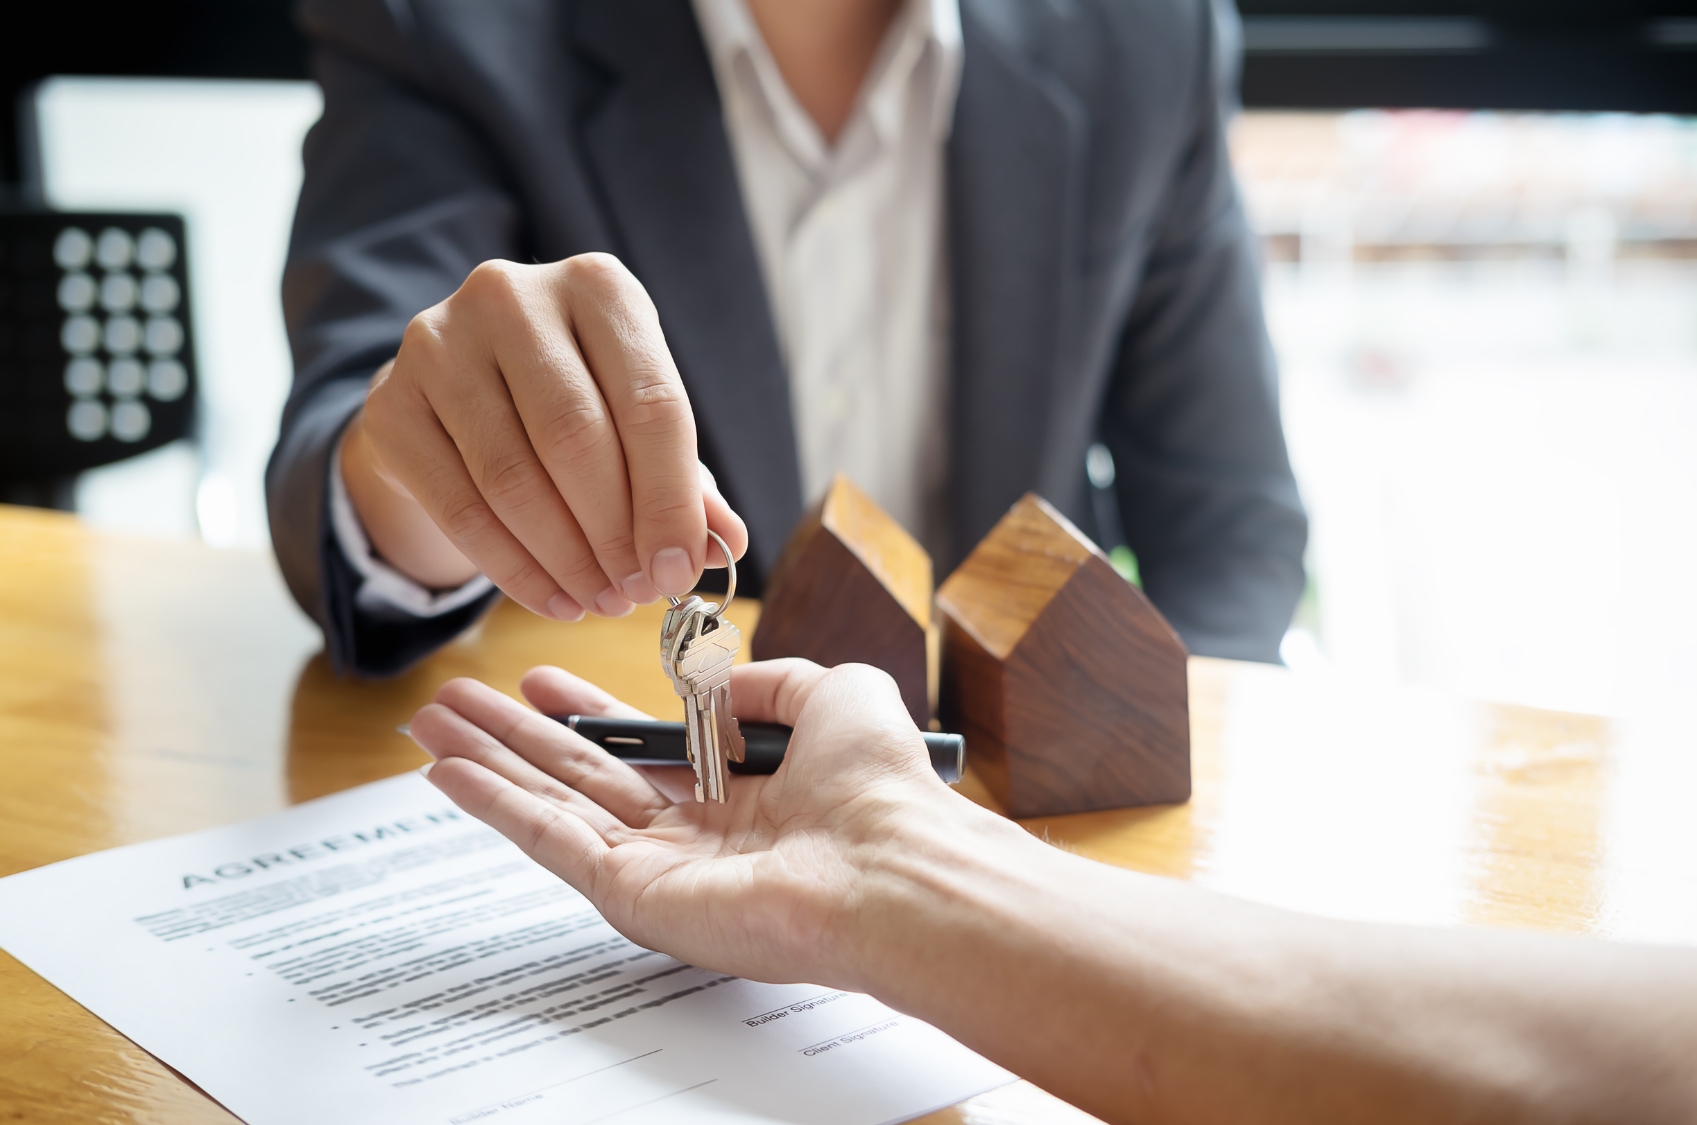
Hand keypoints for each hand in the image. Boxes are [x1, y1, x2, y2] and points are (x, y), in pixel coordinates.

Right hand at [340, 253, 748, 617]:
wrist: (458, 389)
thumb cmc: (574, 402)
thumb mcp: (637, 423)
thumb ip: (686, 479)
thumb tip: (726, 543)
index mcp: (598, 286)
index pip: (650, 404)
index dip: (670, 500)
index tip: (679, 571)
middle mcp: (513, 296)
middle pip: (576, 439)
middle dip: (615, 534)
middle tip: (635, 593)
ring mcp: (439, 343)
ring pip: (513, 478)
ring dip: (566, 559)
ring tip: (600, 601)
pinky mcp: (393, 402)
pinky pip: (460, 506)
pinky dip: (514, 568)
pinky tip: (553, 598)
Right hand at [408, 659, 962, 986]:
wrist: (891, 861)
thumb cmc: (880, 784)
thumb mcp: (834, 693)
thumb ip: (769, 680)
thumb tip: (718, 683)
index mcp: (739, 793)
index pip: (642, 749)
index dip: (587, 711)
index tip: (539, 678)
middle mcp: (692, 835)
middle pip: (581, 775)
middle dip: (514, 736)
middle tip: (453, 701)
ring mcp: (658, 869)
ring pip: (553, 804)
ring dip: (487, 763)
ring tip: (428, 725)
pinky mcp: (633, 897)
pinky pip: (550, 841)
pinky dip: (494, 805)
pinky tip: (448, 773)